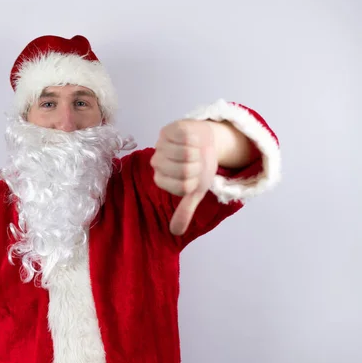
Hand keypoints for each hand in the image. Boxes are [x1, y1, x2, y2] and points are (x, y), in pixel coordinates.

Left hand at [150, 119, 217, 234]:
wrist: (205, 142)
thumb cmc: (198, 166)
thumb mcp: (194, 191)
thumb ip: (184, 211)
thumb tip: (176, 232)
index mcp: (161, 179)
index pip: (183, 186)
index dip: (195, 180)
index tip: (195, 175)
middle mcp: (156, 162)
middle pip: (184, 170)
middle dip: (197, 166)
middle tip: (196, 161)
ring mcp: (160, 144)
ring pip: (185, 153)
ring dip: (197, 152)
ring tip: (195, 150)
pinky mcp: (169, 129)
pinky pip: (186, 138)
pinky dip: (196, 140)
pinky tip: (193, 140)